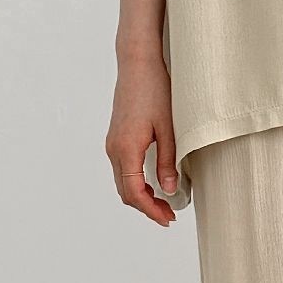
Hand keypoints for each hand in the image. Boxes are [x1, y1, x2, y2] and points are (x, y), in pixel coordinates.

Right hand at [106, 49, 178, 225]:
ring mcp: (112, 143)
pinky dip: (136, 183)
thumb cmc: (155, 90)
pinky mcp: (116, 137)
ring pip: (122, 181)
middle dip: (146, 207)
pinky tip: (153, 184)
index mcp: (126, 148)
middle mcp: (114, 148)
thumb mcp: (169, 128)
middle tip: (170, 216)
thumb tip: (168, 189)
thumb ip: (167, 161)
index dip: (151, 210)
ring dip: (141, 196)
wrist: (138, 64)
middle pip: (125, 192)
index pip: (134, 192)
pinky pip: (123, 169)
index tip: (168, 219)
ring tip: (164, 203)